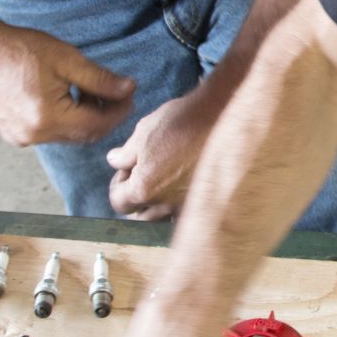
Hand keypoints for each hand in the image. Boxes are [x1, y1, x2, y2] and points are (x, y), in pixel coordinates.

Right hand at [0, 24, 135, 146]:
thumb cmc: (18, 49)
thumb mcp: (67, 59)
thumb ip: (100, 79)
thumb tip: (128, 89)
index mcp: (48, 118)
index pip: (98, 124)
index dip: (119, 110)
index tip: (129, 94)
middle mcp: (34, 135)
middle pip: (85, 133)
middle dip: (105, 114)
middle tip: (116, 92)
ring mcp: (21, 137)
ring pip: (68, 135)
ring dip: (84, 117)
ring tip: (87, 89)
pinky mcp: (13, 134)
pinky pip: (50, 133)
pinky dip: (65, 120)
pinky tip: (65, 97)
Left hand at [106, 88, 219, 219]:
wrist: (221, 117)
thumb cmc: (180, 122)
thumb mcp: (143, 132)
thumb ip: (124, 154)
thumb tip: (114, 161)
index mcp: (144, 189)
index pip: (118, 202)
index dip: (118, 184)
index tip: (127, 167)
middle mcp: (166, 204)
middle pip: (140, 217)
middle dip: (137, 198)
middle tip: (144, 174)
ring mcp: (188, 205)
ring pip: (164, 219)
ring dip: (158, 205)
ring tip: (164, 180)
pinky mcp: (208, 200)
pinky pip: (187, 213)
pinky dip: (180, 205)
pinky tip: (184, 184)